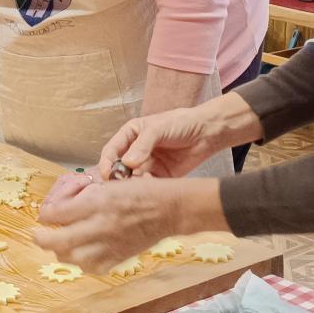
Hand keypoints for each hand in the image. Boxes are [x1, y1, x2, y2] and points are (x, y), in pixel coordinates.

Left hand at [34, 177, 222, 273]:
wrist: (167, 209)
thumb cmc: (140, 192)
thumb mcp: (108, 185)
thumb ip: (83, 199)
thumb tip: (59, 210)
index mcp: (97, 202)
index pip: (57, 213)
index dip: (45, 215)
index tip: (44, 215)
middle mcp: (100, 225)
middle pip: (59, 241)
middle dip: (42, 239)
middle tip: (38, 236)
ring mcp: (109, 245)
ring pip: (72, 258)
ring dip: (61, 252)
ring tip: (60, 244)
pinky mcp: (117, 258)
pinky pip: (91, 267)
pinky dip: (82, 262)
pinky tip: (82, 254)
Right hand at [98, 98, 251, 179]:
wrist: (207, 132)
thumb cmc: (181, 123)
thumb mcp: (159, 128)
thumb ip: (143, 145)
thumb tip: (128, 163)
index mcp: (130, 135)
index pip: (112, 150)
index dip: (107, 162)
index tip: (107, 174)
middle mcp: (135, 151)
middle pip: (120, 168)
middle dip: (118, 178)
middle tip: (120, 186)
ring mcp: (147, 165)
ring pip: (133, 179)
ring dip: (133, 185)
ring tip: (137, 188)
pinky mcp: (160, 177)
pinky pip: (148, 186)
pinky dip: (147, 189)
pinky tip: (151, 189)